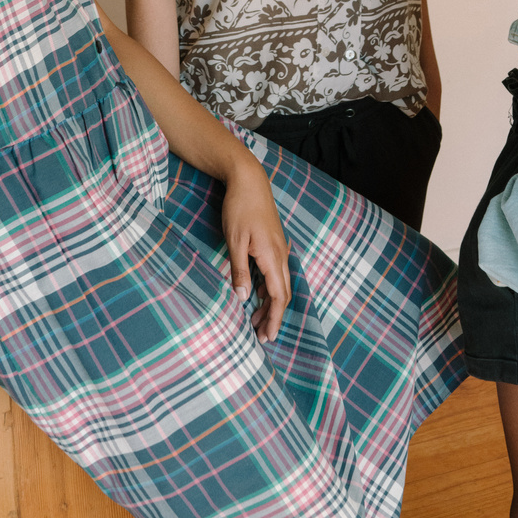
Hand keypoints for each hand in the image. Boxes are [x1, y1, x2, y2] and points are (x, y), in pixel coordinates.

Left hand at [221, 153, 291, 342]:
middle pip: (282, 293)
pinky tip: (258, 294)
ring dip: (270, 303)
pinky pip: (275, 272)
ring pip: (279, 283)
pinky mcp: (274, 243)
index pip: (279, 296)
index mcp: (272, 257)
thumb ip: (239, 271)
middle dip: (274, 316)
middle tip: (262, 336)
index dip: (275, 318)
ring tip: (257, 320)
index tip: (269, 337)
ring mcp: (279, 248)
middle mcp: (281, 255)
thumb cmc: (239, 209)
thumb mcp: (235, 241)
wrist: (249, 180)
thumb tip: (242, 298)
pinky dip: (269, 288)